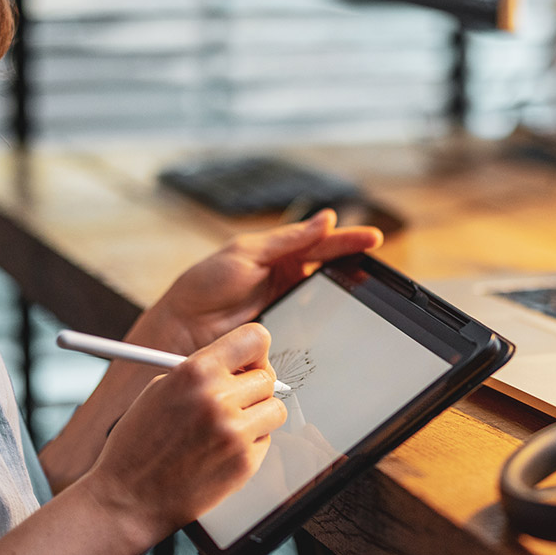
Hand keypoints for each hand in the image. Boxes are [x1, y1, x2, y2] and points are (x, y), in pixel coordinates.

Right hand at [82, 322, 286, 537]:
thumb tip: (240, 364)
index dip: (256, 352)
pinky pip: (265, 441)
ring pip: (274, 410)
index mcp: (195, 372)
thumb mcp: (160, 390)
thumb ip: (202, 372)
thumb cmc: (137, 446)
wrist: (128, 498)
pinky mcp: (245, 462)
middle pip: (267, 377)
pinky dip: (249, 444)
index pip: (255, 338)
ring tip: (226, 428)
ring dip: (257, 416)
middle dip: (252, 388)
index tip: (252, 362)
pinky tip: (220, 452)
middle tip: (235, 400)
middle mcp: (218, 398)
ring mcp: (234, 432)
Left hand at [128, 210, 380, 355]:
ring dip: (343, 296)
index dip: (348, 240)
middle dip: (352, 265)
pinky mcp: (285, 334)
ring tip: (365, 292)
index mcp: (278, 254)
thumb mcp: (246, 253)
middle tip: (374, 268)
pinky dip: (327, 326)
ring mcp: (287, 307)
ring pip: (325, 300)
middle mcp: (286, 279)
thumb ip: (287, 239)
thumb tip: (325, 220)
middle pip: (328, 270)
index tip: (373, 238)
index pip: (321, 243)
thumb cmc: (204, 285)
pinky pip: (312, 328)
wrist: (180, 328)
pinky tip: (341, 325)